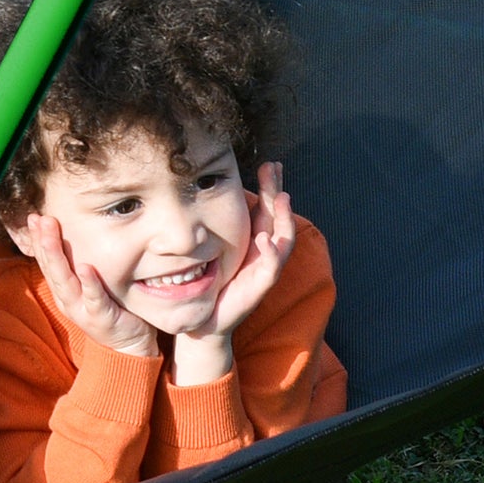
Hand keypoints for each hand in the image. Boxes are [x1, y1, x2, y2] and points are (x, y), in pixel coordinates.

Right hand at [28, 212, 158, 357]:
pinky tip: (85, 268)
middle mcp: (67, 300)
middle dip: (44, 242)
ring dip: (57, 256)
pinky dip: (89, 284)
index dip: (38, 239)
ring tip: (52, 234)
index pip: (46, 261)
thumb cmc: (110, 309)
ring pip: (65, 281)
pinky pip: (94, 299)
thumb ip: (79, 267)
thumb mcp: (90, 286)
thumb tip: (76, 238)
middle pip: (52, 267)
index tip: (34, 217)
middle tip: (40, 218)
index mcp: (63, 290)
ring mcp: (82, 310)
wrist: (129, 347)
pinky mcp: (102, 319)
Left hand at [200, 163, 295, 338]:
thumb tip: (200, 194)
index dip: (270, 187)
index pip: (265, 209)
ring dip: (282, 218)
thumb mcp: (210, 248)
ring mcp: (263, 269)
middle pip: (276, 217)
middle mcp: (262, 252)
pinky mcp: (258, 288)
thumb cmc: (207, 282)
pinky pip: (270, 268)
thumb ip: (211, 225)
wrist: (203, 318)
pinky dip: (270, 253)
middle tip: (275, 168)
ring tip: (281, 197)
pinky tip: (265, 239)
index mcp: (252, 241)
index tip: (270, 164)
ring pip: (282, 239)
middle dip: (277, 192)